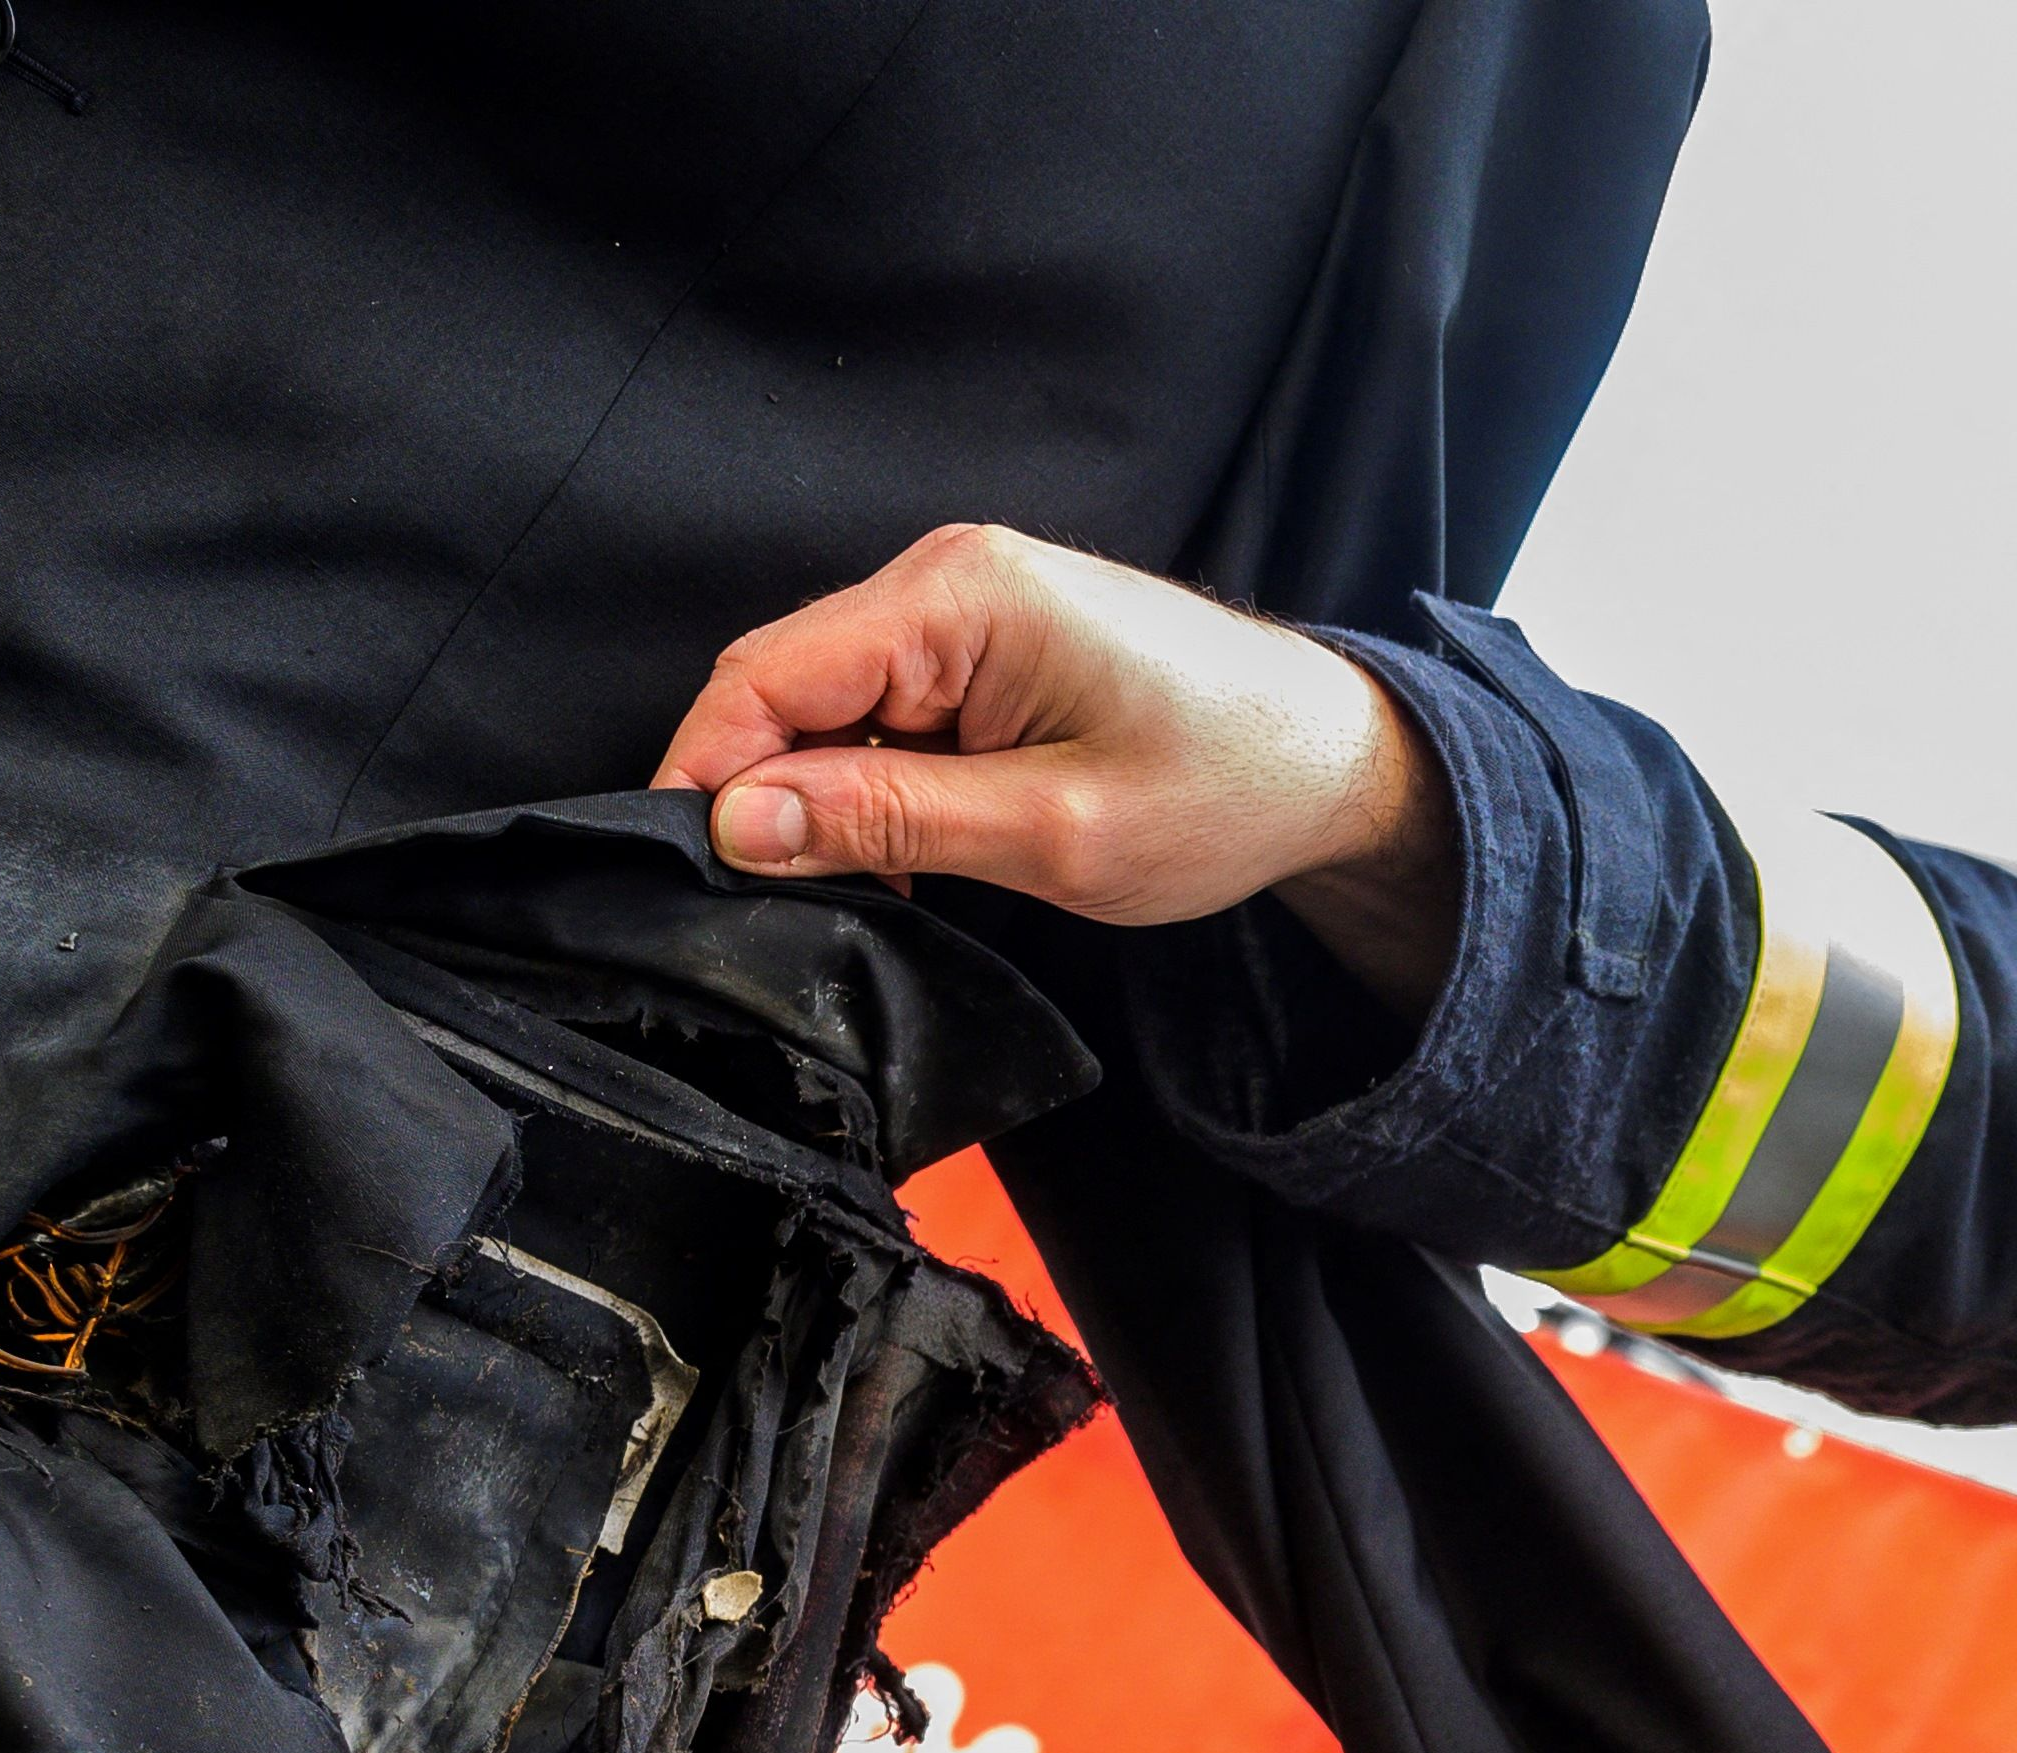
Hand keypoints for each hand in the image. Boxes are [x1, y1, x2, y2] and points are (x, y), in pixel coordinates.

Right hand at [649, 522, 1461, 1001]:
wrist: (1333, 762)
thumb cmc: (1227, 786)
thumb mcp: (1052, 831)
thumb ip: (890, 818)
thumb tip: (743, 825)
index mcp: (959, 597)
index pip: (766, 673)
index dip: (705, 773)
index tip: (683, 871)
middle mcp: (945, 579)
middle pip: (783, 686)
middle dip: (758, 793)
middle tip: (762, 908)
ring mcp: (962, 612)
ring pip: (826, 710)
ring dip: (822, 801)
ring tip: (856, 890)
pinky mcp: (981, 652)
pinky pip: (881, 717)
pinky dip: (872, 791)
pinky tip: (902, 860)